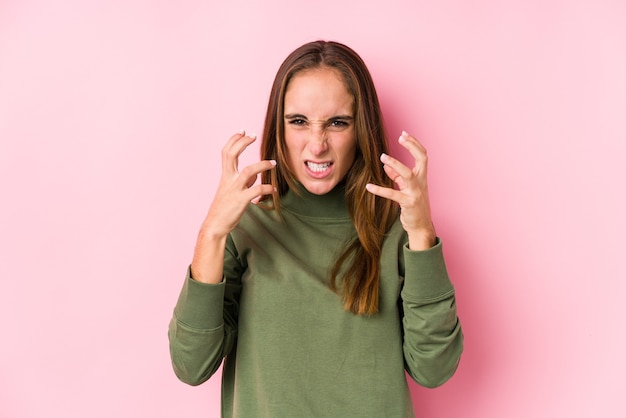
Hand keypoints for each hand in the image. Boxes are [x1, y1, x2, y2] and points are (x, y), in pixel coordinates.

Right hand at [191, 131, 275, 283]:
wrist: (215, 226)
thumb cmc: (224, 209)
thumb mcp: (232, 192)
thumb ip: (244, 182)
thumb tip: (256, 176)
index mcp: (225, 176)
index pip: (226, 152)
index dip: (234, 140)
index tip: (243, 131)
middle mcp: (228, 180)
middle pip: (232, 155)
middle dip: (242, 143)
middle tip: (253, 134)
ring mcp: (234, 190)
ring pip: (248, 171)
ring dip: (262, 165)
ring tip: (273, 163)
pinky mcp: (240, 201)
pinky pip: (256, 190)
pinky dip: (266, 188)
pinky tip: (274, 189)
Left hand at [365, 131, 435, 249]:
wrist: (421, 226)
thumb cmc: (414, 206)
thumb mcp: (406, 189)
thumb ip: (397, 176)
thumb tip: (386, 165)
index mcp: (422, 177)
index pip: (422, 156)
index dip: (414, 144)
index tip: (404, 134)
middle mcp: (421, 182)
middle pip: (421, 159)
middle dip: (412, 146)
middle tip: (400, 137)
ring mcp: (416, 193)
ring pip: (408, 174)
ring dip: (395, 164)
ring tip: (382, 157)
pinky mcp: (408, 203)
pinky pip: (393, 194)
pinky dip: (380, 189)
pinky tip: (369, 186)